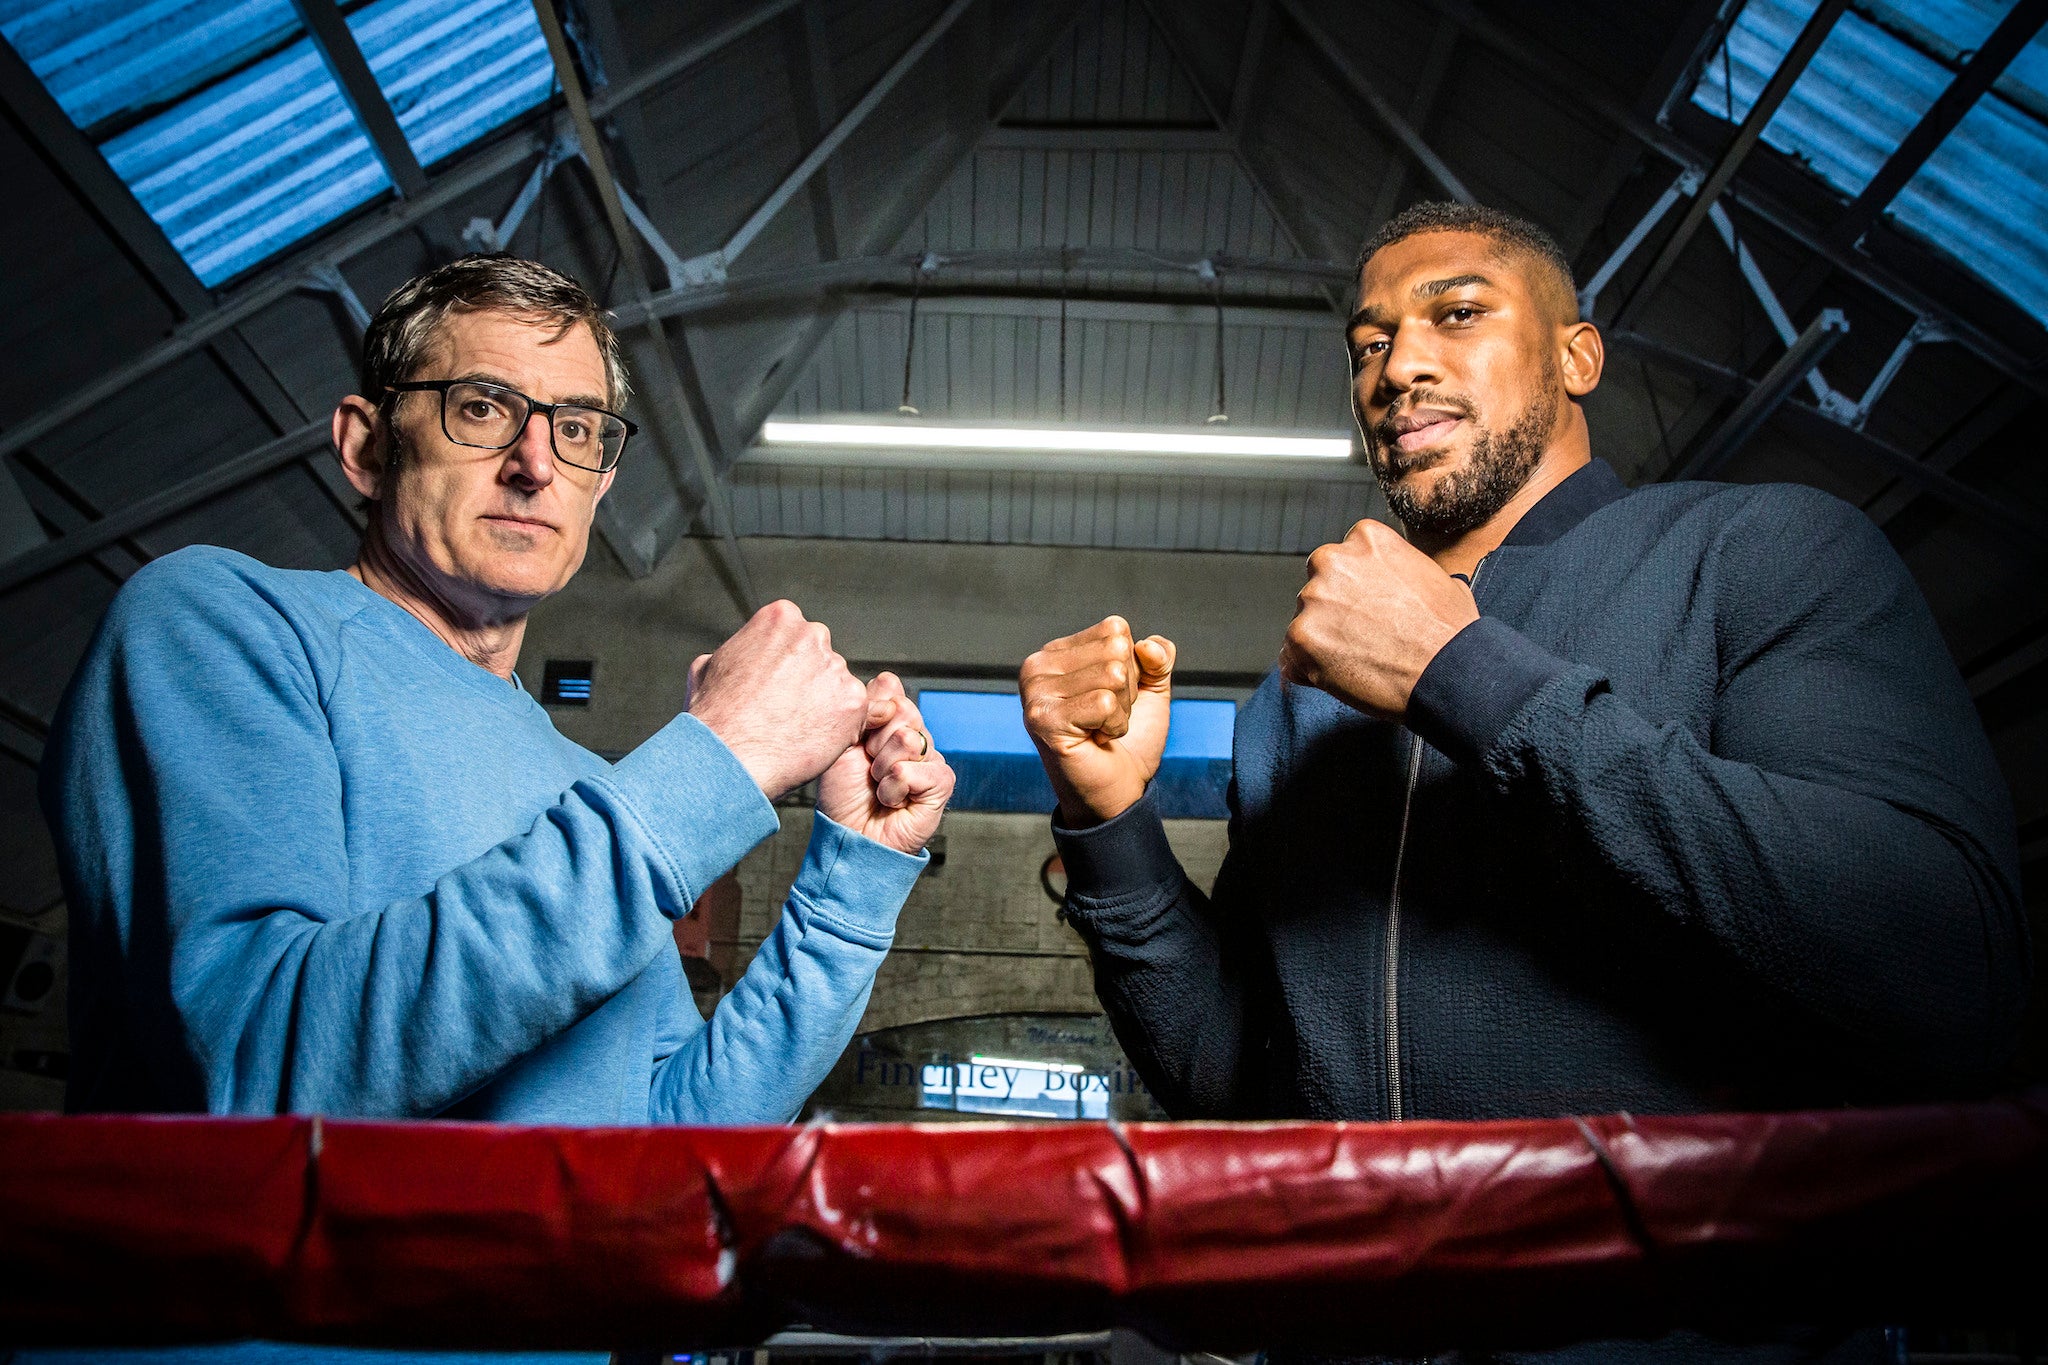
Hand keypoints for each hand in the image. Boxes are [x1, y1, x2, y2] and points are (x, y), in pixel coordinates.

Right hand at [686, 600, 867, 799]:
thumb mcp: (707, 667)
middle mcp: (813, 635)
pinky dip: (840, 729)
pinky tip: (811, 740)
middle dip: (809, 681)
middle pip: (821, 658)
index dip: (787, 665)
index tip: (776, 686)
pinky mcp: (854, 701)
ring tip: (794, 730)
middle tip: (786, 711)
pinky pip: (856, 713)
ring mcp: (836, 668)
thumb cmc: (714, 717)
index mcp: (781, 617)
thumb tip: (740, 653)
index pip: (797, 635)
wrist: (728, 757)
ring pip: (838, 686)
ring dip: (825, 706)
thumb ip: (735, 650)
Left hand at [816, 674, 954, 854]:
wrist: (849, 836)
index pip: (891, 690)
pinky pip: (916, 769)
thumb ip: (866, 709)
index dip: (869, 713)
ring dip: (882, 768)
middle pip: (902, 709)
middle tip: (868, 767)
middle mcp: (914, 737)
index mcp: (891, 724)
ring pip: (908, 738)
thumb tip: (889, 681)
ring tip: (877, 785)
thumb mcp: (843, 743)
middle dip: (874, 742)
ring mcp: (930, 758)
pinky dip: (894, 788)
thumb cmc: (843, 795)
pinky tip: (892, 801)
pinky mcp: (942, 782)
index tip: (856, 741)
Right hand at [1019, 616, 1175, 826]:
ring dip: (1121, 711)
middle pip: (1115, 649)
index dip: (1131, 667)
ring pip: (1114, 674)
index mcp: (1056, 652)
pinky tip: (1096, 741)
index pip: (1114, 629)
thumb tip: (1147, 646)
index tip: (1111, 699)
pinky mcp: (1044, 720)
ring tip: (1100, 730)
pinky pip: (1105, 703)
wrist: (1118, 792)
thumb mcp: (1151, 690)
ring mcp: (1036, 693)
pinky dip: (1115, 727)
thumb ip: (1157, 658)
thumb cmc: (1128, 741)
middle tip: (1105, 719)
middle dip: (1128, 690)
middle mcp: (1037, 666)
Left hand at [1278, 519, 1478, 720]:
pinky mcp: (1301, 638)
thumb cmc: (1449, 631)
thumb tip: (1398, 583)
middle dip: (1334, 610)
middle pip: (1319, 587)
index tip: (1368, 607)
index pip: (1343, 559)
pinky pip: (1292, 656)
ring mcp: (1313, 600)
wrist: (1448, 672)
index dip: (1355, 588)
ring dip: (1323, 640)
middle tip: (1362, 636)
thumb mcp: (1435, 577)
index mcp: (1365, 539)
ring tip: (1360, 661)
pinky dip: (1309, 670)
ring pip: (1305, 621)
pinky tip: (1341, 677)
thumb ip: (1400, 570)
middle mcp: (1333, 561)